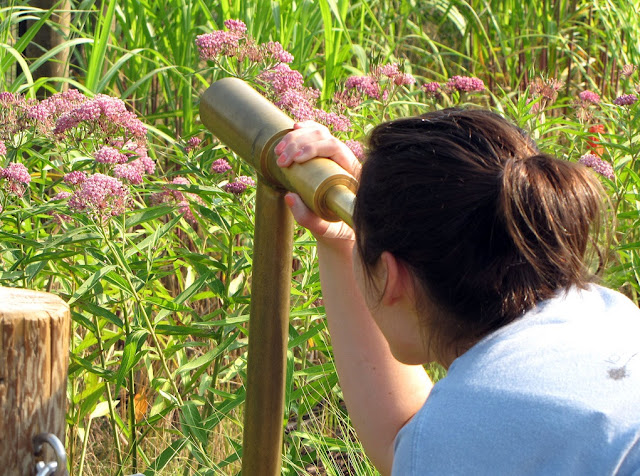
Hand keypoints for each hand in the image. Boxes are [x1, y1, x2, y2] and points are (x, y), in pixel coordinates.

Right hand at [275, 121, 359, 240]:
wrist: (341, 230)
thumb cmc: (336, 230)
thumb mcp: (324, 228)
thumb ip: (307, 217)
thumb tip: (289, 196)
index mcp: (352, 172)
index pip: (335, 147)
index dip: (314, 148)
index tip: (296, 159)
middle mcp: (345, 160)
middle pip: (323, 137)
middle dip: (298, 143)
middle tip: (281, 159)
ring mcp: (335, 156)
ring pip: (318, 133)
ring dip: (296, 137)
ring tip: (279, 151)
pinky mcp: (324, 156)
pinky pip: (316, 136)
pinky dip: (303, 130)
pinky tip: (292, 129)